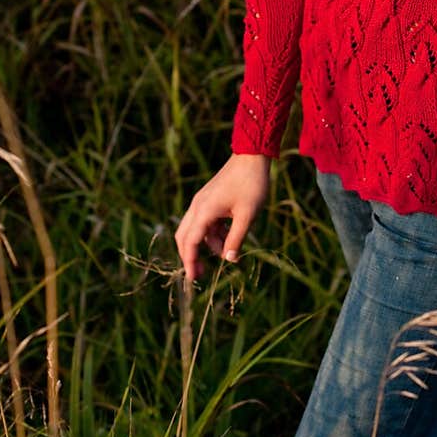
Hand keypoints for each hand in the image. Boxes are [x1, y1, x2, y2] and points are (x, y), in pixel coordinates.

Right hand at [174, 152, 271, 282]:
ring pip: (196, 230)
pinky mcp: (209, 199)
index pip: (190, 242)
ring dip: (207, 244)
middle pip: (185, 237)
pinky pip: (205, 221)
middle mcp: (198, 206)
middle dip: (191, 256)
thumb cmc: (251, 185)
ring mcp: (202, 201)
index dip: (190, 262)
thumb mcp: (247, 215)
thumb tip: (229, 260)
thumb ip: (236, 239)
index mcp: (204, 211)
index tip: (193, 279)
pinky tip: (229, 236)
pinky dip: (213, 233)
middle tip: (201, 273)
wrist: (252, 157)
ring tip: (228, 251)